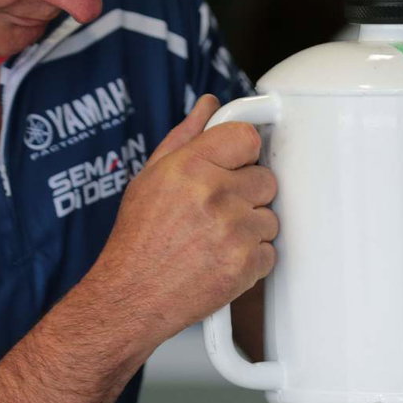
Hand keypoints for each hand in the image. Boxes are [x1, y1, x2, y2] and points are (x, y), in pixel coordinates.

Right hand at [92, 94, 277, 348]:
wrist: (131, 295)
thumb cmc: (137, 239)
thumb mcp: (150, 178)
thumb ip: (185, 137)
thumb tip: (208, 107)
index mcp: (190, 167)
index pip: (247, 137)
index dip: (244, 153)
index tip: (237, 163)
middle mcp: (215, 195)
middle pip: (266, 178)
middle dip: (247, 193)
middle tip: (218, 210)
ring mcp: (234, 231)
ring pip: (270, 217)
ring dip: (250, 227)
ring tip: (215, 237)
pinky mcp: (245, 265)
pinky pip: (270, 252)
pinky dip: (252, 259)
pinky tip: (222, 258)